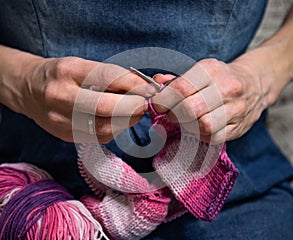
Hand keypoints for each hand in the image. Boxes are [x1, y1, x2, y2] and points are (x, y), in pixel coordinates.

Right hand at [21, 57, 155, 142]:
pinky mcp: (65, 135)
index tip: (150, 88)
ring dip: (127, 121)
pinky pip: (98, 137)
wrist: (28, 90)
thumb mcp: (83, 65)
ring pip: (104, 128)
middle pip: (105, 107)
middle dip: (133, 106)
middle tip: (145, 103)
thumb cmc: (61, 75)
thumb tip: (143, 88)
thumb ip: (111, 76)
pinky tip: (120, 120)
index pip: (107, 77)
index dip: (133, 84)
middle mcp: (61, 96)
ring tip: (135, 112)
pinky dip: (116, 129)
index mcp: (68, 71)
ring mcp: (60, 120)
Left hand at [152, 58, 267, 143]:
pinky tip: (200, 128)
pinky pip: (214, 137)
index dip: (164, 100)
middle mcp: (226, 88)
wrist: (256, 82)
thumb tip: (156, 82)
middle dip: (174, 114)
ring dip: (188, 126)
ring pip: (204, 125)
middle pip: (191, 108)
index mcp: (212, 70)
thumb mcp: (201, 70)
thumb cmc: (221, 77)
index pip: (182, 88)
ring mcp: (236, 109)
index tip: (158, 105)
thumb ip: (177, 80)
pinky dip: (202, 135)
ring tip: (186, 121)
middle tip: (170, 114)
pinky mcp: (240, 127)